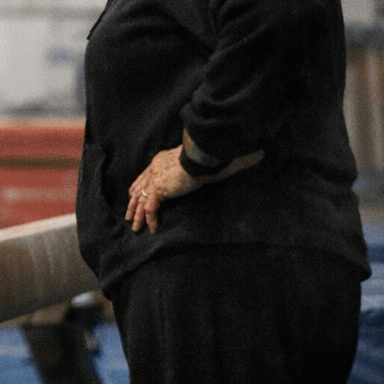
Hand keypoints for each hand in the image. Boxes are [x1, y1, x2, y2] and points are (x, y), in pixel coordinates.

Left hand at [127, 144, 264, 232]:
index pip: (144, 176)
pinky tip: (151, 228)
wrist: (202, 155)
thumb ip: (217, 163)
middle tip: (129, 216)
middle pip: (137, 188)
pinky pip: (150, 207)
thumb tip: (254, 157)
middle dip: (133, 203)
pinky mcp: (160, 188)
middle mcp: (154, 169)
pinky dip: (150, 218)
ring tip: (135, 227)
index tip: (134, 195)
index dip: (138, 187)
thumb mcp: (203, 161)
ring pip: (140, 200)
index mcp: (161, 161)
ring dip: (137, 215)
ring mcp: (155, 179)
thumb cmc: (205, 156)